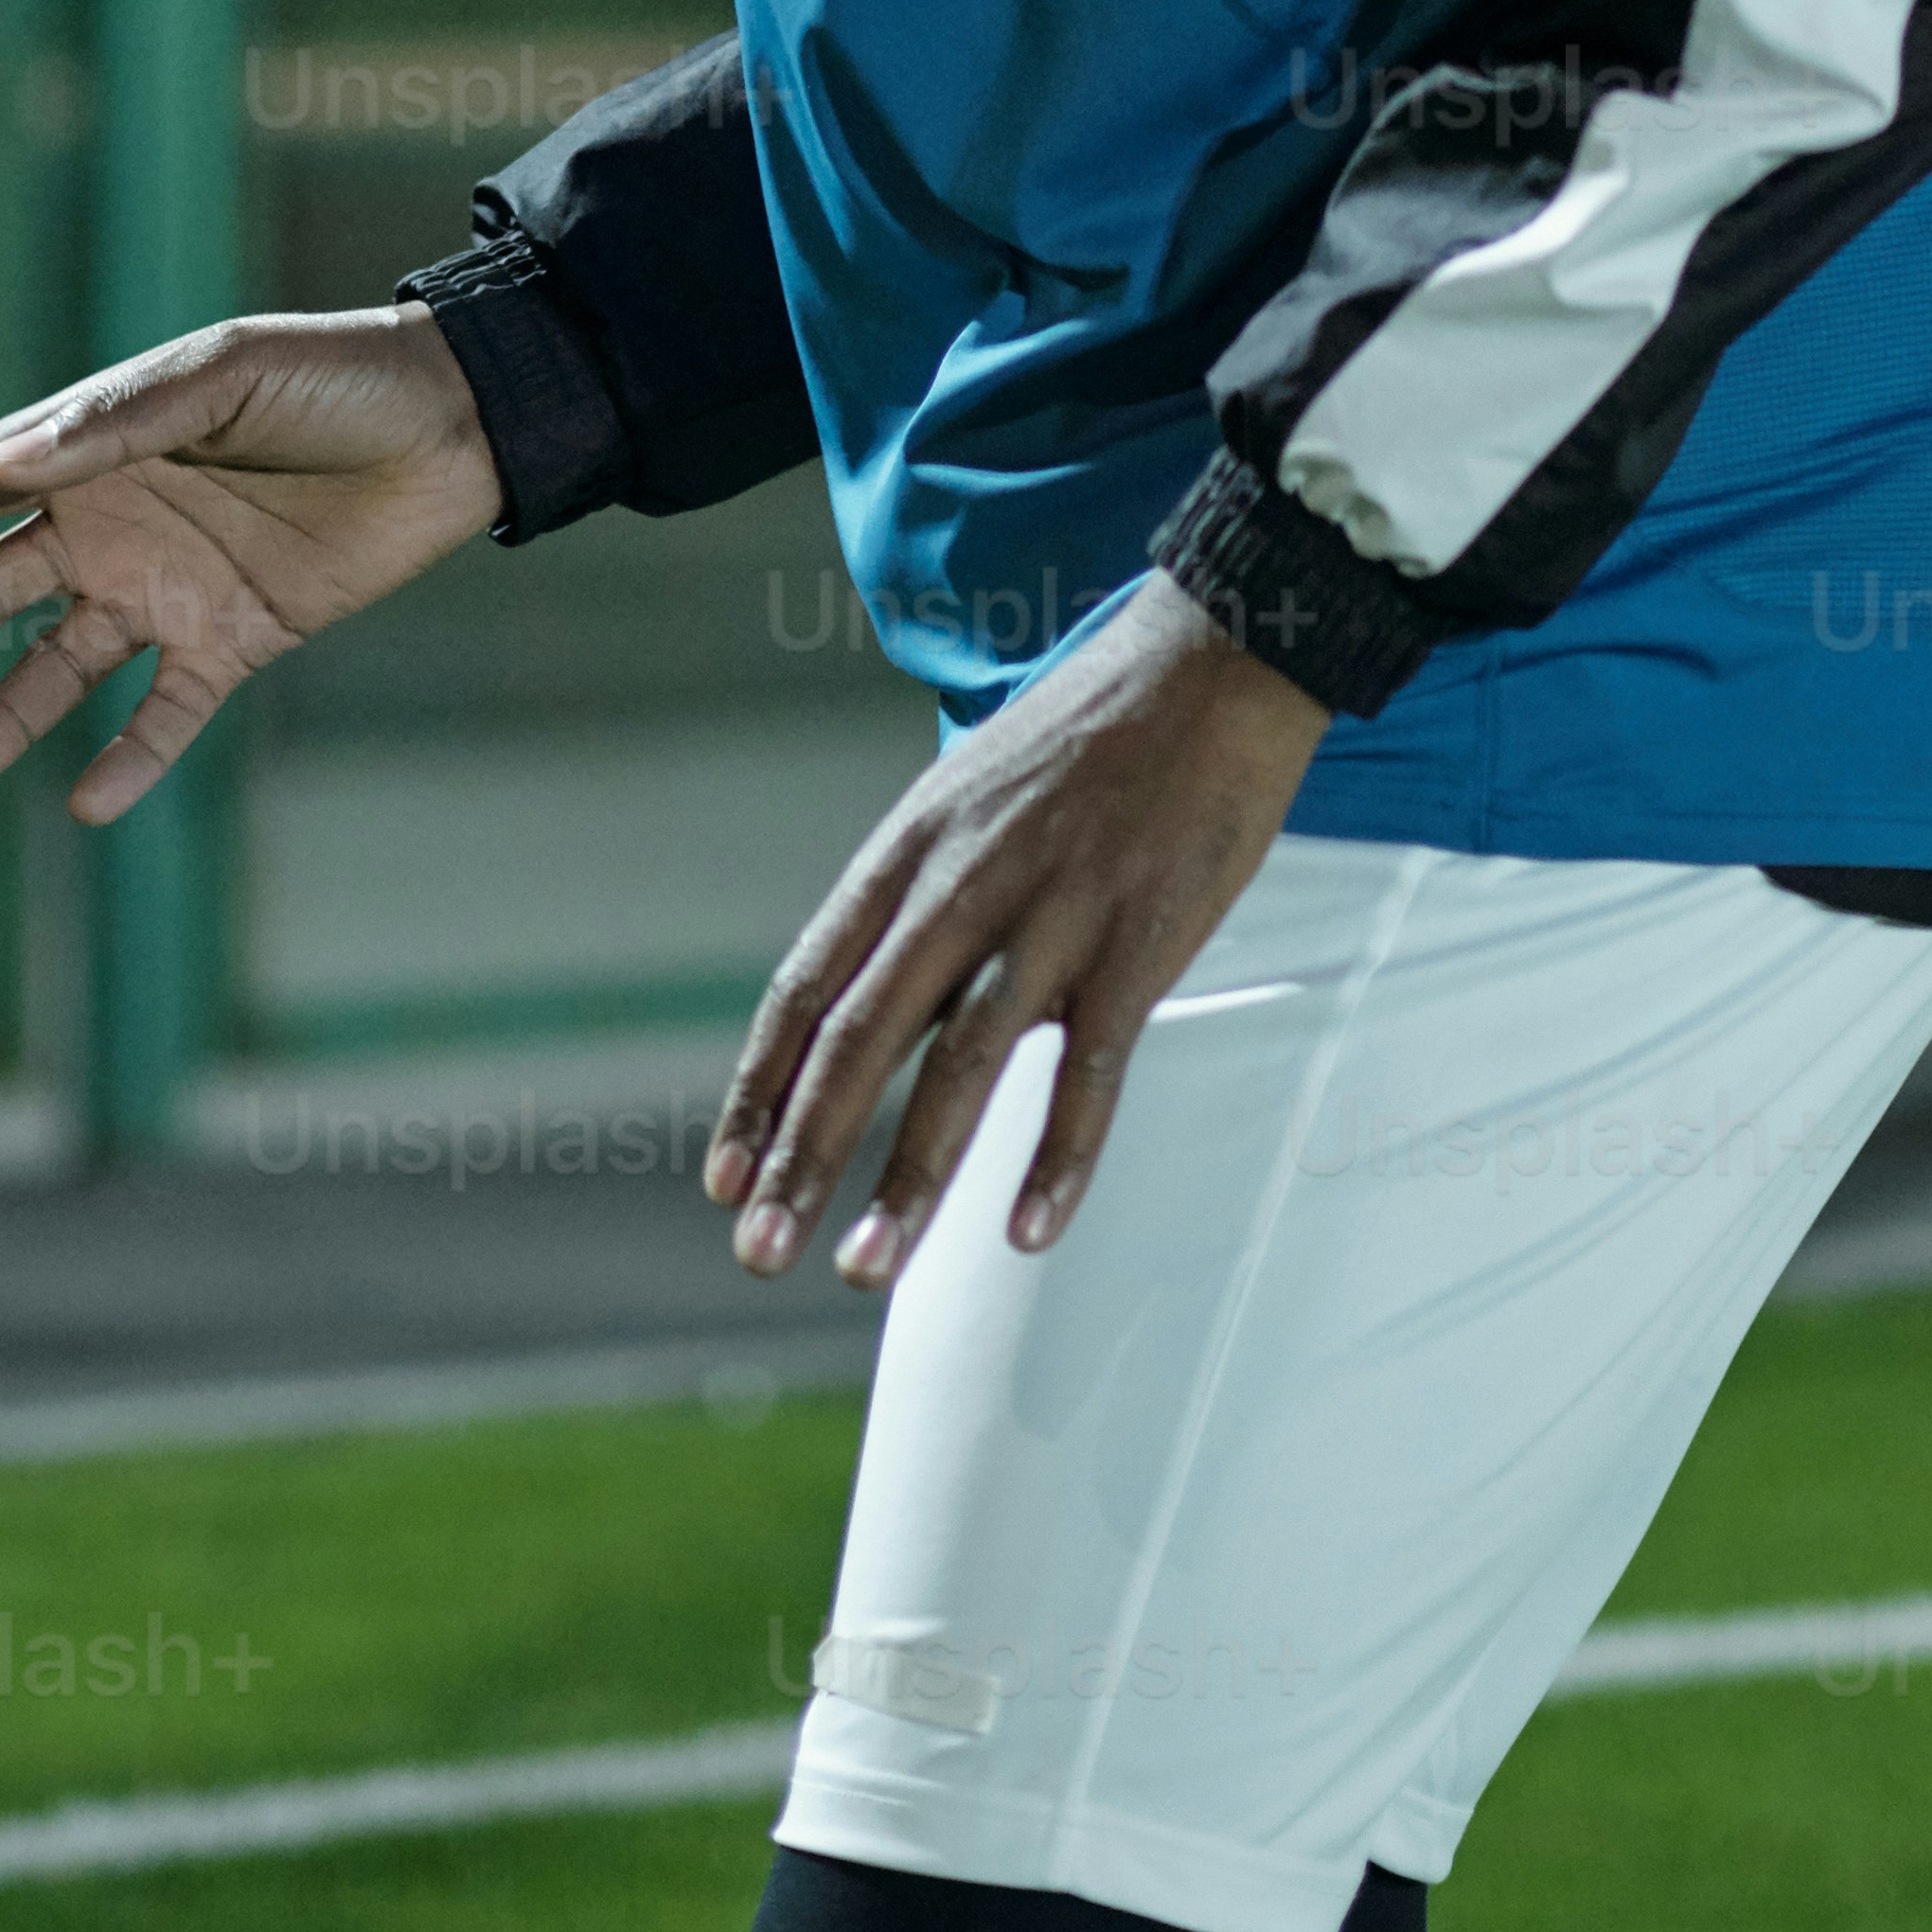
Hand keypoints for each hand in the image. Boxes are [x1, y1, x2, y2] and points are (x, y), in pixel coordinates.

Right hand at [0, 306, 502, 828]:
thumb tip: (2, 465)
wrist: (454, 423)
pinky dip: (130, 758)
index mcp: (92, 447)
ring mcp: (169, 588)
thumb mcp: (217, 378)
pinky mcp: (236, 639)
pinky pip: (166, 713)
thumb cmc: (327, 378)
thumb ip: (114, 425)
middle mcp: (113, 523)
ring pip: (58, 672)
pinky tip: (87, 804)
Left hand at [709, 566, 1324, 1291]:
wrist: (1209, 662)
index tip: (722, 1178)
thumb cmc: (1085, 734)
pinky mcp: (1138, 942)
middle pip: (860, 1040)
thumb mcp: (968, 794)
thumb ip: (924, 900)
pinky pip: (1090, 1072)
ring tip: (863, 1268)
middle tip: (760, 1253)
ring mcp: (1051, 915)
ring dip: (908, 1181)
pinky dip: (1058, 1159)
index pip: (806, 987)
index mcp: (907, 846)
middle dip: (802, 1157)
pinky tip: (1026, 1234)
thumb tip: (884, 1012)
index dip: (758, 1089)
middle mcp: (961, 883)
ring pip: (960, 1071)